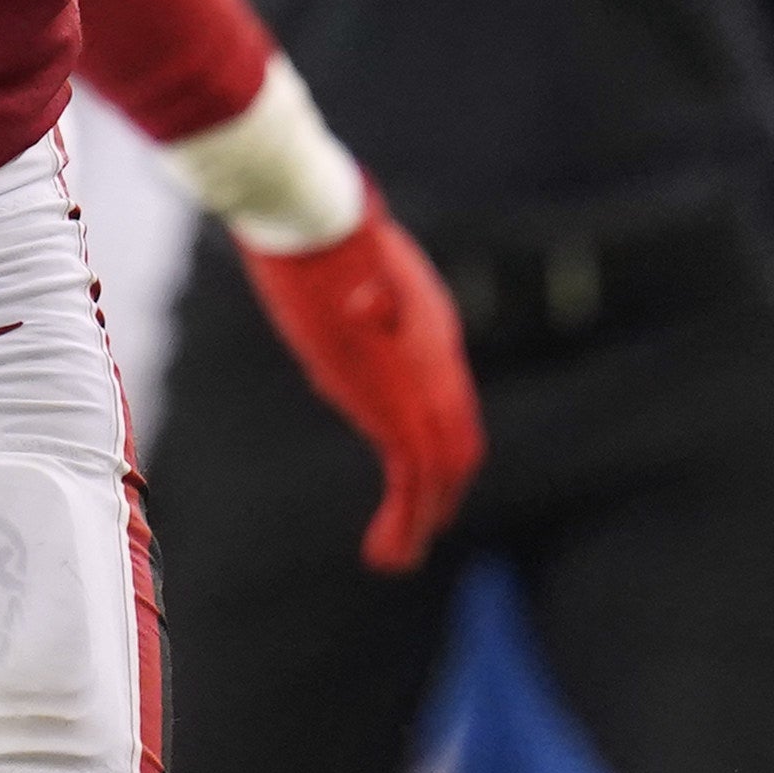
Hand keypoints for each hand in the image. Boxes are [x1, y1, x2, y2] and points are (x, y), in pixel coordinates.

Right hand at [239, 195, 482, 571]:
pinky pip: (415, 476)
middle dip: (440, 491)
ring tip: (397, 556)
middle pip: (458, 440)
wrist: (315, 216)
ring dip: (423, 516)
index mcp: (427, 325)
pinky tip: (388, 552)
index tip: (421, 480)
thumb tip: (355, 299)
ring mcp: (417, 381)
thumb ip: (357, 295)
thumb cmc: (315, 228)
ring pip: (442, 466)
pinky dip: (408, 519)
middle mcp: (436, 358)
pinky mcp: (392, 401)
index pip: (450, 400)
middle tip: (414, 530)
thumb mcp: (343, 262)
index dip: (442, 445)